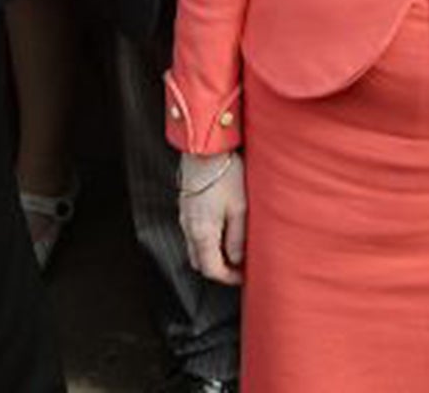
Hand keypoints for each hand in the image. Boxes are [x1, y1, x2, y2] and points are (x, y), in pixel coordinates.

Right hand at [177, 153, 246, 285]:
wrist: (204, 149)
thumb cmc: (225, 175)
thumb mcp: (240, 209)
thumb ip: (237, 239)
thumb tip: (237, 260)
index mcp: (202, 234)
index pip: (211, 270)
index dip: (229, 279)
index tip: (244, 276)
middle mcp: (189, 229)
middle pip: (200, 262)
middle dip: (219, 269)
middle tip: (239, 265)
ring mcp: (185, 217)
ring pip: (196, 248)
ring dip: (213, 253)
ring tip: (233, 246)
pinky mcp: (186, 206)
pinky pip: (193, 233)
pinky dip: (207, 239)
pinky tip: (222, 228)